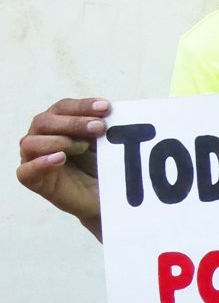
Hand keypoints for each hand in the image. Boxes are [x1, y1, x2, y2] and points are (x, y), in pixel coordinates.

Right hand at [17, 98, 110, 238]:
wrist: (104, 197)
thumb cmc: (101, 167)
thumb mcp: (104, 144)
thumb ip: (101, 127)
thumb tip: (109, 113)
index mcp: (57, 123)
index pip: (63, 107)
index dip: (83, 105)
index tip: (106, 108)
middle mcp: (41, 137)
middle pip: (46, 121)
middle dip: (74, 122)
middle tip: (100, 127)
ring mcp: (34, 158)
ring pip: (31, 142)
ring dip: (58, 141)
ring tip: (83, 147)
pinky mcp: (34, 180)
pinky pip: (25, 171)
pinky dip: (41, 163)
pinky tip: (60, 158)